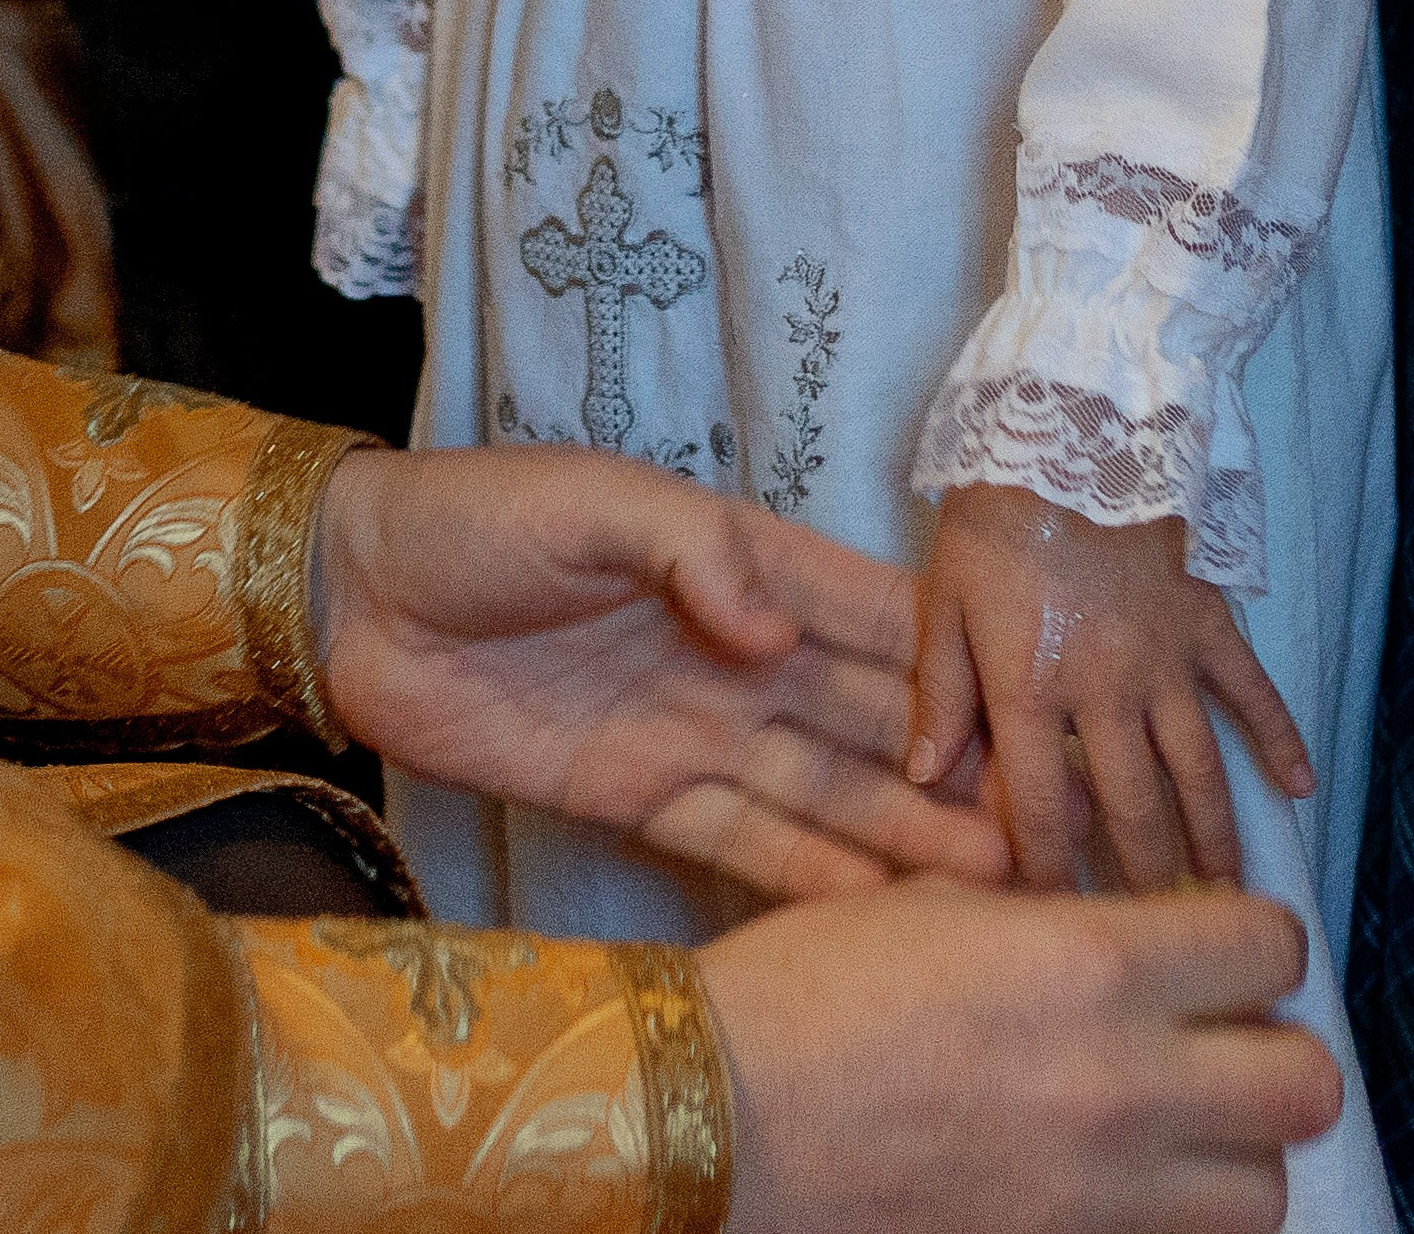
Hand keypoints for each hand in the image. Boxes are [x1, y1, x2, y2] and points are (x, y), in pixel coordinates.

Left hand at [313, 444, 1009, 900]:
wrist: (356, 594)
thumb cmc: (477, 518)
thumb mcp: (588, 499)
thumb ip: (690, 552)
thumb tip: (774, 625)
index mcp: (740, 566)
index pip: (873, 618)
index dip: (956, 667)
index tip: (1041, 717)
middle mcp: (740, 654)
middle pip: (872, 720)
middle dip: (961, 771)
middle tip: (1056, 833)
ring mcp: (696, 730)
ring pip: (828, 793)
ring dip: (910, 838)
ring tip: (1004, 886)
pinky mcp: (641, 795)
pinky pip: (747, 842)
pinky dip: (817, 880)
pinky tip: (890, 915)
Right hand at [699, 878, 1339, 1233]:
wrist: (723, 1112)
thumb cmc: (806, 989)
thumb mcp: (932, 902)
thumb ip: (1049, 913)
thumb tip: (1121, 921)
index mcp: (1086, 963)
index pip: (1267, 947)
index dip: (1252, 936)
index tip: (1215, 936)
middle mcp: (1121, 1082)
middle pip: (1304, 1084)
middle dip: (1273, 1046)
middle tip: (1217, 1028)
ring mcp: (1101, 1189)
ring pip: (1267, 1189)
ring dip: (1237, 1145)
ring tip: (1178, 1112)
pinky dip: (1173, 1208)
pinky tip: (1115, 1167)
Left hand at [913, 484, 1313, 891]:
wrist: (1066, 429)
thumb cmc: (990, 516)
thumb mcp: (943, 599)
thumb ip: (942, 693)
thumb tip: (927, 779)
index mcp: (1032, 690)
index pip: (1040, 811)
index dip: (1044, 873)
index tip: (1053, 919)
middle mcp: (1106, 692)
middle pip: (1131, 808)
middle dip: (1142, 876)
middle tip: (1153, 926)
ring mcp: (1166, 661)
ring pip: (1197, 771)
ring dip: (1214, 835)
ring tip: (1224, 890)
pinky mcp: (1207, 624)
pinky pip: (1252, 692)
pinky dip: (1280, 739)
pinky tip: (1298, 787)